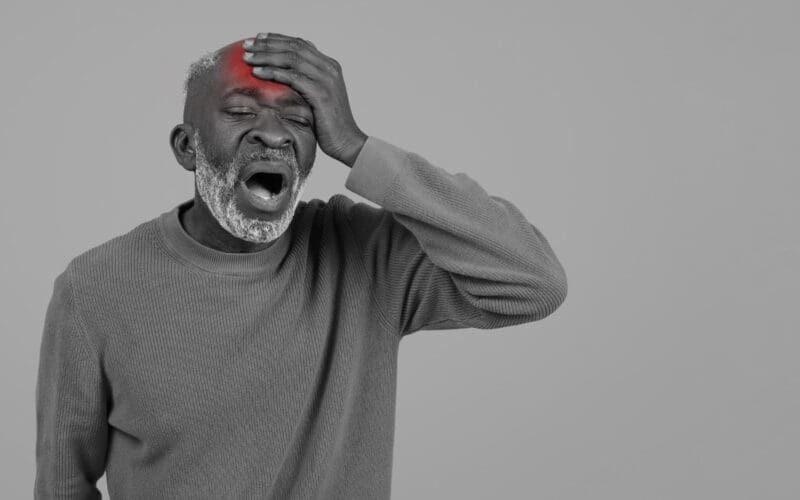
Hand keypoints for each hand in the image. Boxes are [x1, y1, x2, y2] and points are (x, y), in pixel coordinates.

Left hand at [242, 32, 367, 166]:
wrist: (347, 142)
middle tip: (246, 45)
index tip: (257, 38)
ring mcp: (326, 80)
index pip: (300, 44)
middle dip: (267, 44)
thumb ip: (306, 83)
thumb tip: (282, 77)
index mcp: (329, 66)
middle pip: (294, 47)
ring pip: (291, 59)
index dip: (277, 39)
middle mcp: (329, 68)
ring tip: (247, 58)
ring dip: (266, 56)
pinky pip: (293, 77)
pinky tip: (257, 73)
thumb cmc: (329, 124)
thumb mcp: (317, 97)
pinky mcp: (321, 94)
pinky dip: (273, 73)